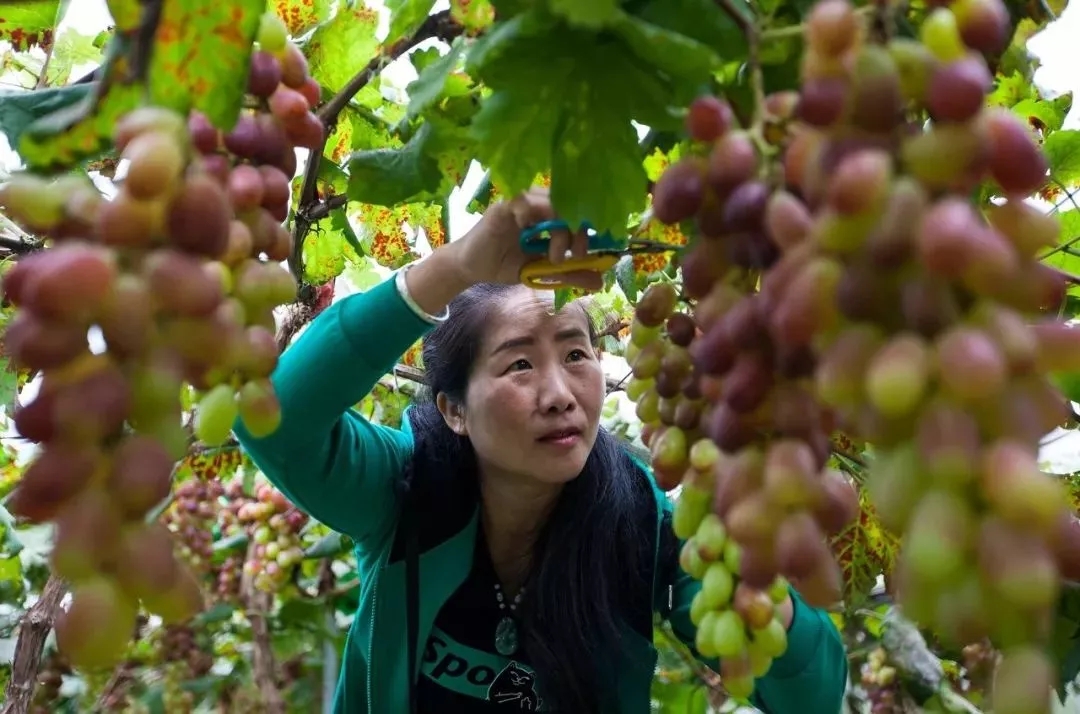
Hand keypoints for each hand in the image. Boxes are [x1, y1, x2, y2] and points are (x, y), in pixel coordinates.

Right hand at [448, 187, 604, 290]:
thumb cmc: (506, 265)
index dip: (590, 229)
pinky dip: (532, 217)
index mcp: (551, 215)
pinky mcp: (504, 205)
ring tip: (553, 257)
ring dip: (560, 230)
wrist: (473, 268)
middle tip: (576, 256)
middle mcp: (539, 204)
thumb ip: (569, 273)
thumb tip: (599, 281)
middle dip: (579, 231)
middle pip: (571, 205)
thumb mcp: (543, 272)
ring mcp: (522, 202)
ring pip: (553, 203)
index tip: (590, 254)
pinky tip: (529, 238)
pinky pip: (524, 200)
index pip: (580, 212)